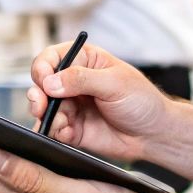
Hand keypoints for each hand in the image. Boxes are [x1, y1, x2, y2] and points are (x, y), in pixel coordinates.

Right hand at [26, 41, 171, 163]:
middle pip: (41, 83)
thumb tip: (51, 82)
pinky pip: (53, 129)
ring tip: (56, 120)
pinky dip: (54, 131)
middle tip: (41, 103)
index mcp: (84, 61)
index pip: (52, 58)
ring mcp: (71, 106)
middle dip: (38, 94)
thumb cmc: (143, 101)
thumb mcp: (115, 83)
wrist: (154, 134)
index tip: (44, 80)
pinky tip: (66, 132)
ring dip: (43, 114)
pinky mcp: (71, 129)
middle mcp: (73, 82)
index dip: (43, 67)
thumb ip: (81, 79)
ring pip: (43, 108)